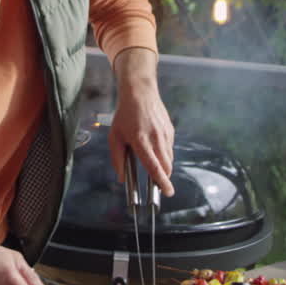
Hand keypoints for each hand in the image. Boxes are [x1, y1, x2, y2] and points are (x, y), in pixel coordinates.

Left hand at [109, 49, 175, 197]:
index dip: (161, 182)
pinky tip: (155, 148)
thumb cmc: (125, 115)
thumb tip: (121, 178)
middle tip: (159, 184)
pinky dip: (164, 154)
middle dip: (164, 178)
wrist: (140, 92)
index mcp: (141, 141)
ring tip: (154, 162)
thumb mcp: (115, 137)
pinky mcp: (170, 130)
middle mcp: (156, 138)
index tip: (167, 192)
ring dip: (164, 166)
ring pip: (169, 159)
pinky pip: (169, 148)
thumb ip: (118, 159)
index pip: (154, 167)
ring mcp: (165, 134)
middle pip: (166, 166)